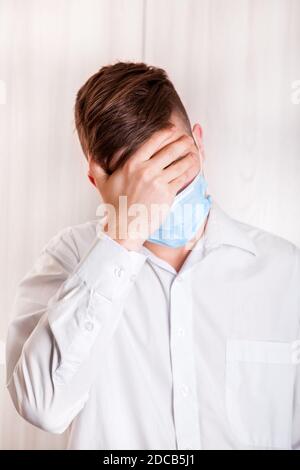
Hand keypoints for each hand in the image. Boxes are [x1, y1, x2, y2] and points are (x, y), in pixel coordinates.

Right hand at [90, 127, 199, 250]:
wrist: (124, 227)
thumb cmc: (114, 206)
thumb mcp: (102, 183)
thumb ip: (96, 167)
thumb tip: (91, 156)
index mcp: (132, 164)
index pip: (153, 141)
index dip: (166, 132)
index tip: (172, 129)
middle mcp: (146, 170)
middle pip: (171, 149)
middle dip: (183, 141)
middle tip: (188, 139)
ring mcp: (158, 182)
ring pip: (180, 163)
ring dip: (190, 155)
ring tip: (194, 151)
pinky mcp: (168, 194)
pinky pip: (183, 178)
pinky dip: (190, 170)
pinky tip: (193, 166)